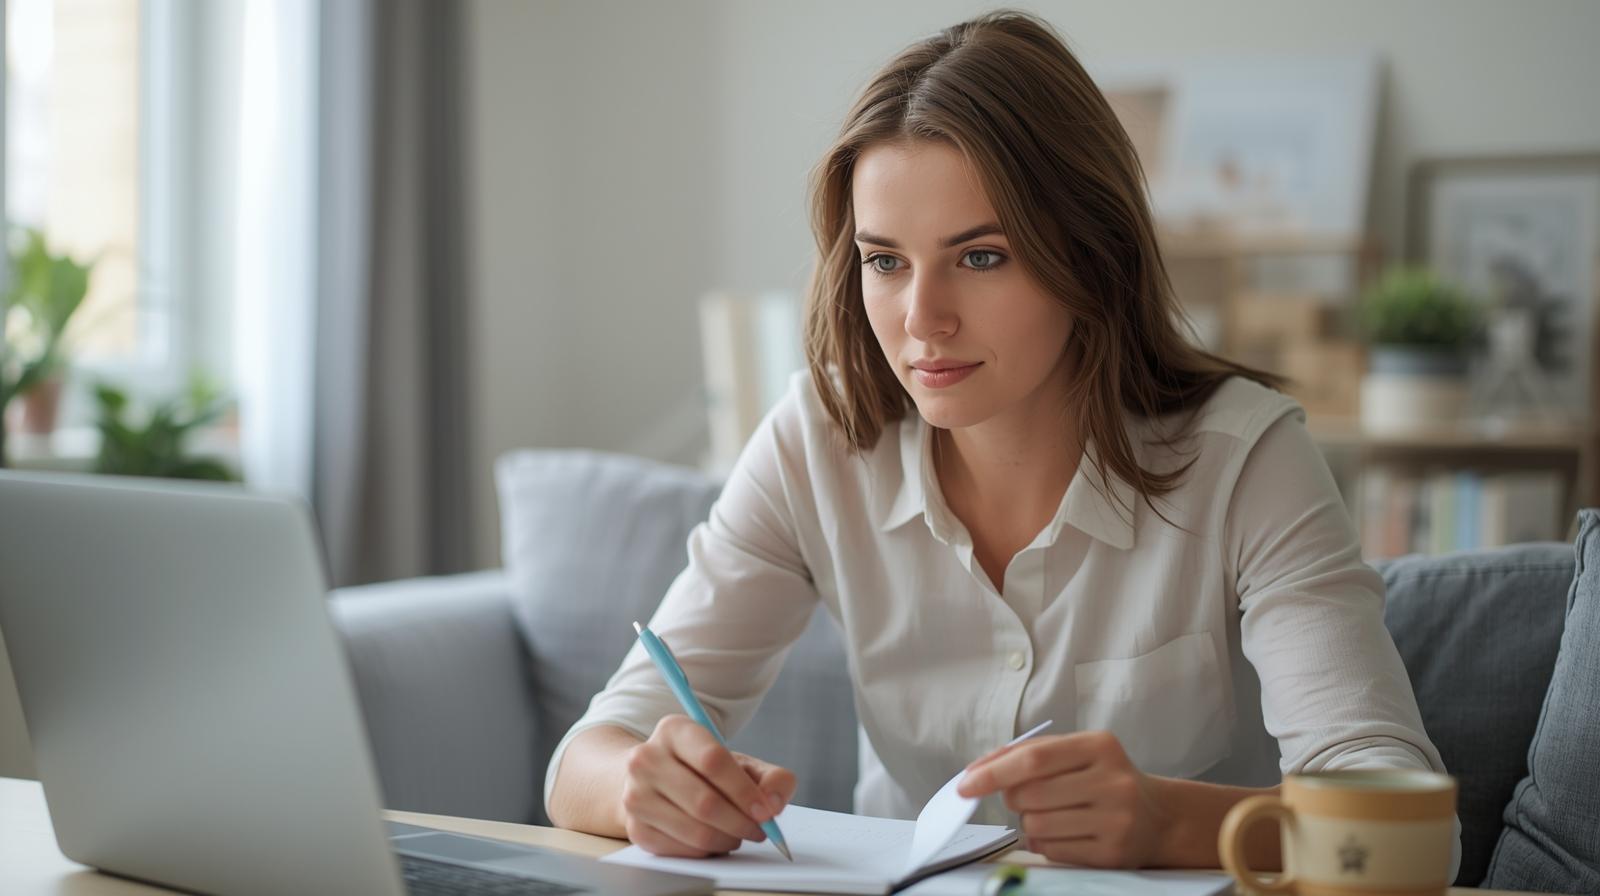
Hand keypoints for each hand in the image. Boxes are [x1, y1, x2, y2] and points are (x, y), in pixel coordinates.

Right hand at [619, 714, 796, 857]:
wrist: (651, 780)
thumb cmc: (702, 771)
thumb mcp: (739, 762)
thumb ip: (771, 777)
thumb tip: (774, 803)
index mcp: (674, 730)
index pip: (712, 760)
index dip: (744, 790)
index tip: (766, 810)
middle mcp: (646, 759)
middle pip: (704, 801)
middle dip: (741, 822)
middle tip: (760, 830)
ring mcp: (635, 794)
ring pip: (695, 830)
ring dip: (728, 839)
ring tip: (739, 833)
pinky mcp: (634, 827)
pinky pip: (683, 849)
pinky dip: (708, 850)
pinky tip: (715, 838)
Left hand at [956, 730, 1170, 867]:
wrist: (1159, 816)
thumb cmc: (1103, 779)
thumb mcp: (1078, 752)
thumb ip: (1030, 754)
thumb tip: (977, 771)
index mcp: (1099, 746)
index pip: (1032, 759)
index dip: (992, 772)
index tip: (965, 784)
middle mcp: (1112, 781)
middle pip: (1030, 794)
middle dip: (1012, 798)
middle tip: (1021, 797)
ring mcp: (1116, 819)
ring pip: (1036, 824)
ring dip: (1028, 822)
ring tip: (1050, 814)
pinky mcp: (1113, 853)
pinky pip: (1052, 849)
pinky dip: (1044, 842)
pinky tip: (1064, 832)